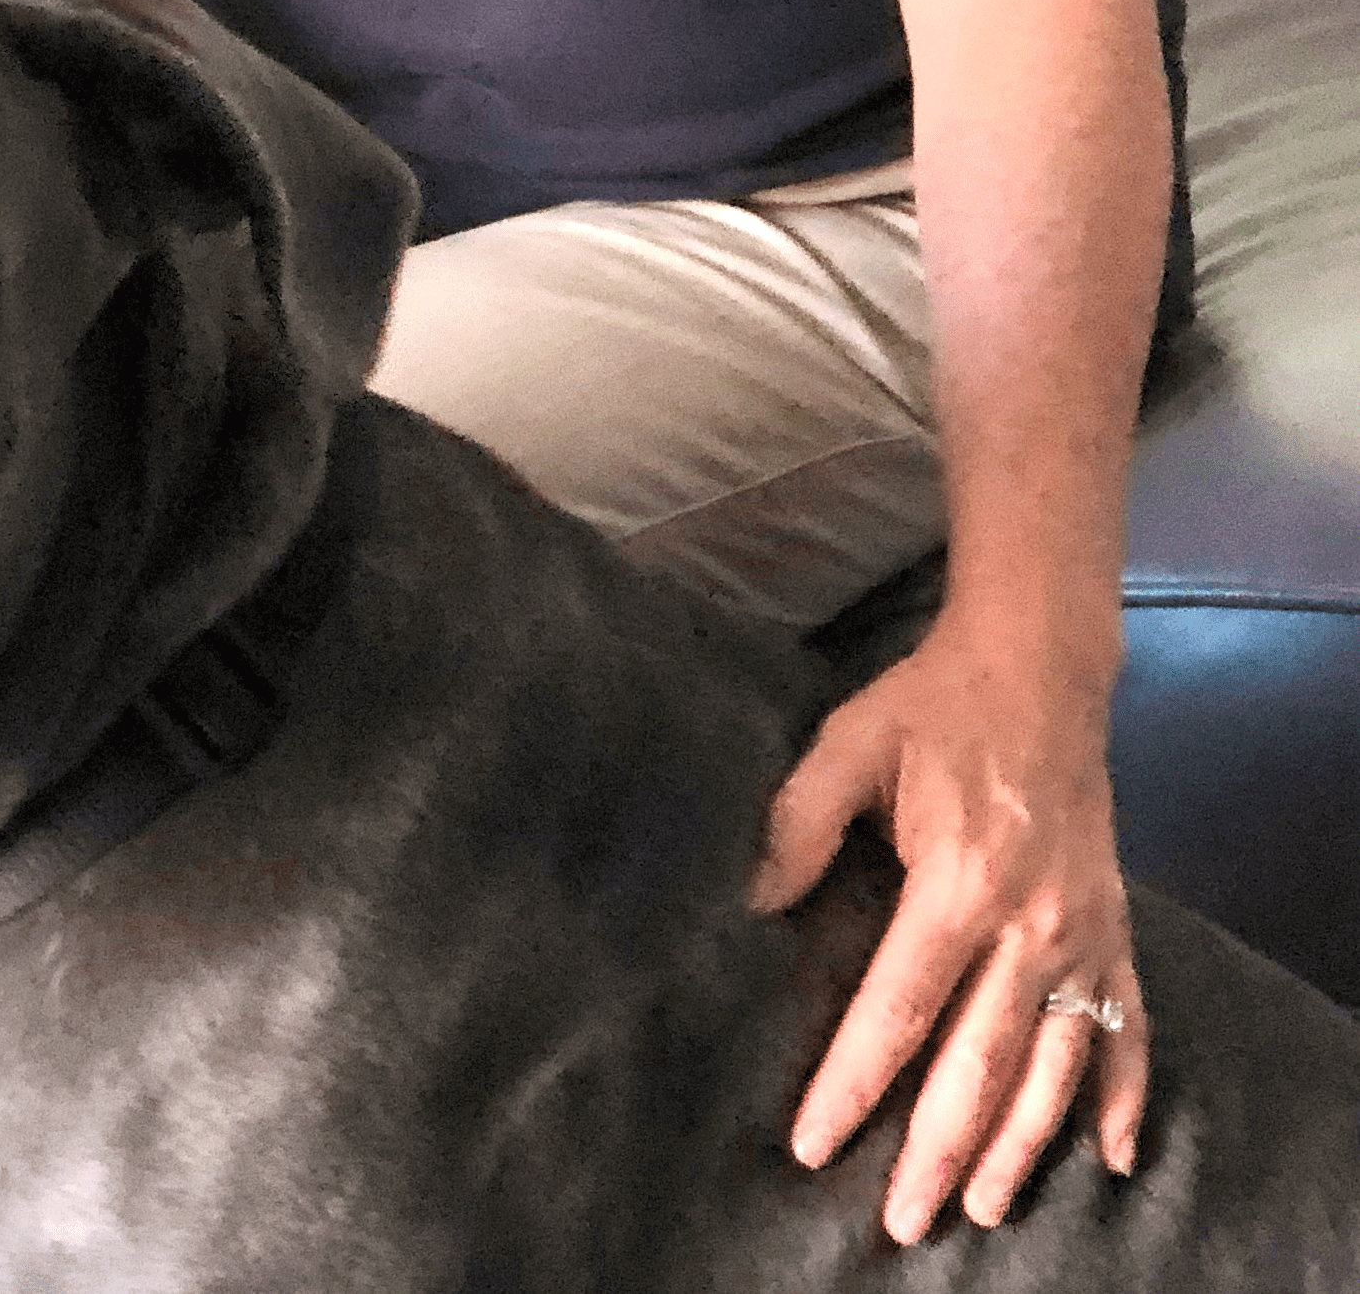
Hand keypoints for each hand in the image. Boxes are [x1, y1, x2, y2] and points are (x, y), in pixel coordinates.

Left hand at [746, 615, 1147, 1242]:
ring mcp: (1084, 932)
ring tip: (983, 1208)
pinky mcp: (1116, 928)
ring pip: (1055, 1068)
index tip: (814, 1141)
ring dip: (1022, 1146)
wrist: (1039, 664)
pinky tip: (1113, 1156)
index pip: (898, 1008)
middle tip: (901, 1221)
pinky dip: (1123, 1095)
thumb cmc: (934, 704)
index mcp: (959, 881)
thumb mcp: (849, 743)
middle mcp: (1031, 923)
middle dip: (938, 1150)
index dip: (854, 1081)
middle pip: (981, 1064)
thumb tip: (753, 903)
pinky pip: (1130, 1029)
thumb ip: (796, 823)